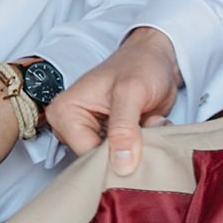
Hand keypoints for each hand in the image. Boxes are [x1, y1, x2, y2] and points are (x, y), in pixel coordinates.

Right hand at [47, 25, 181, 174]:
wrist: (157, 56)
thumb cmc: (141, 64)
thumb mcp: (132, 92)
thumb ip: (124, 128)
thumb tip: (121, 165)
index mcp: (65, 112)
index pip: (85, 154)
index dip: (114, 156)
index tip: (138, 144)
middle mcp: (71, 126)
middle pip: (98, 160)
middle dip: (129, 150)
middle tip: (147, 126)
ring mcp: (90, 132)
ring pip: (114, 160)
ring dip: (139, 148)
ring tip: (149, 123)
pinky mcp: (108, 137)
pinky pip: (124, 155)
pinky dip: (143, 146)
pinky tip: (149, 126)